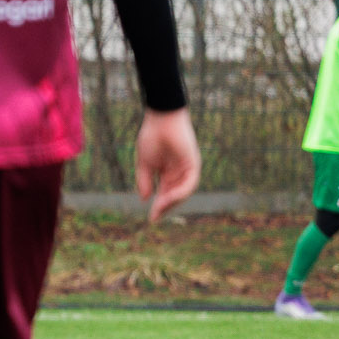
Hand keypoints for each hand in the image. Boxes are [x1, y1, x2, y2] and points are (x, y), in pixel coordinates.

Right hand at [137, 108, 200, 222]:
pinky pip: (189, 183)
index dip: (159, 206)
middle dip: (165, 207)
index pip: (165, 194)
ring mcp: (187, 169)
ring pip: (183, 192)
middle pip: (175, 196)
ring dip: (172, 201)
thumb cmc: (151, 137)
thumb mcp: (144, 163)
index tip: (152, 219)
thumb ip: (144, 181)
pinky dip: (180, 192)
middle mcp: (179, 173)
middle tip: (155, 216)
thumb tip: (144, 198)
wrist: (160, 120)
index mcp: (168, 173)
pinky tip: (168, 197)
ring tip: (159, 208)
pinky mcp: (193, 164)